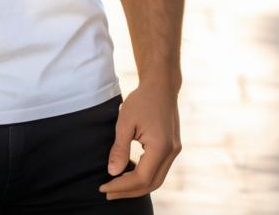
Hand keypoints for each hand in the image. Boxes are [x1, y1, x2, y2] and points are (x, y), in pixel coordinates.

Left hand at [99, 82, 180, 199]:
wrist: (161, 85)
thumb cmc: (142, 100)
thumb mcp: (125, 121)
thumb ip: (120, 149)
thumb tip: (112, 172)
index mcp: (161, 147)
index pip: (141, 178)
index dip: (121, 186)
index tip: (103, 186)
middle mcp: (171, 152)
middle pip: (151, 184)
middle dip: (128, 192)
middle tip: (108, 193)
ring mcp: (174, 150)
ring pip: (157, 180)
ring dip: (137, 186)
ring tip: (116, 187)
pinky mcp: (172, 147)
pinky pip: (159, 170)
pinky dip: (144, 177)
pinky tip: (129, 174)